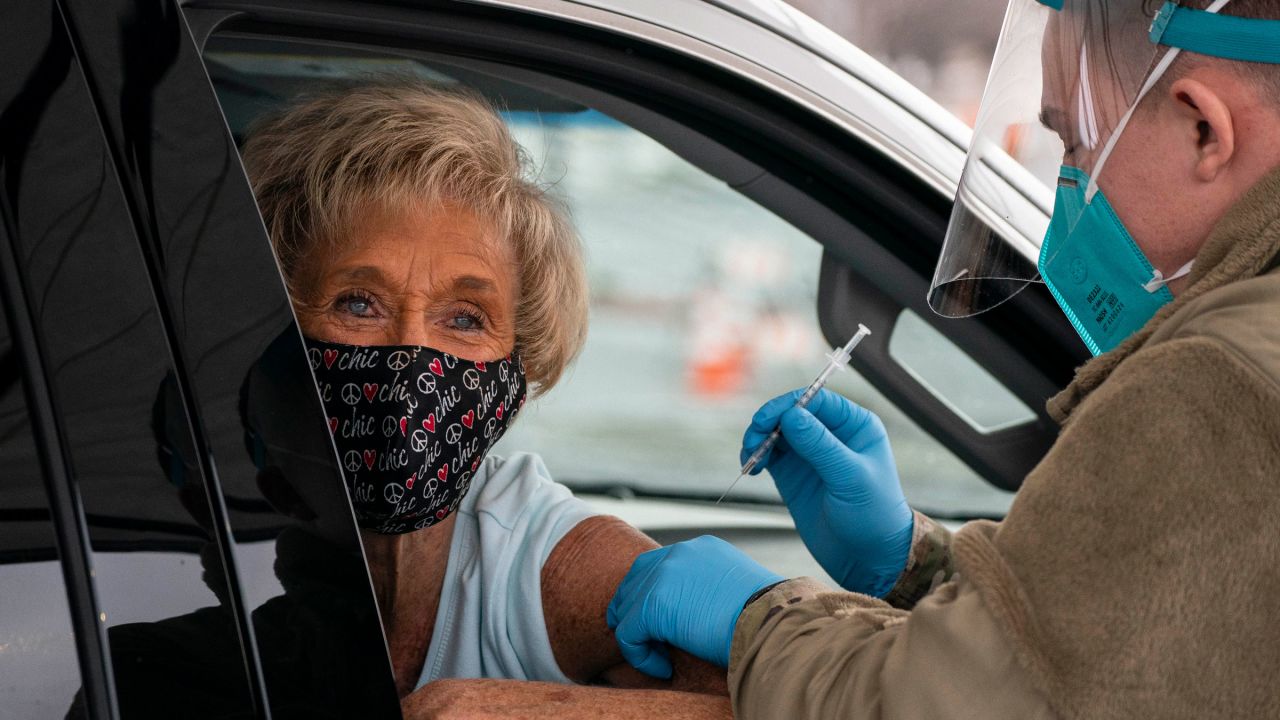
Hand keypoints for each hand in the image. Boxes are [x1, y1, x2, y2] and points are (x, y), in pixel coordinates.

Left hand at [606, 536, 781, 678]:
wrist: (770, 621)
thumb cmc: (765, 614)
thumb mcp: (737, 587)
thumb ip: (710, 588)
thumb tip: (697, 611)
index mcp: (700, 548)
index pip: (660, 564)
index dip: (651, 591)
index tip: (657, 618)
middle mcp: (678, 554)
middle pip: (636, 579)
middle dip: (633, 608)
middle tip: (642, 638)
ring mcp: (661, 578)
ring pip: (627, 607)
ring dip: (638, 635)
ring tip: (657, 657)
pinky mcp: (651, 606)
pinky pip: (629, 635)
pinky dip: (641, 656)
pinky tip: (663, 668)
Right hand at [743, 388, 912, 595]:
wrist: (868, 558)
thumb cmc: (874, 516)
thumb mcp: (849, 478)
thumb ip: (820, 445)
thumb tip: (791, 415)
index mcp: (855, 426)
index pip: (816, 400)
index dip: (788, 405)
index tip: (767, 420)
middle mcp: (832, 435)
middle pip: (791, 413)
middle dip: (768, 422)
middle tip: (753, 440)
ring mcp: (811, 455)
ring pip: (777, 432)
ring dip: (758, 438)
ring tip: (750, 457)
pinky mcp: (795, 474)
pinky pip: (770, 454)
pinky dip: (756, 455)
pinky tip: (751, 466)